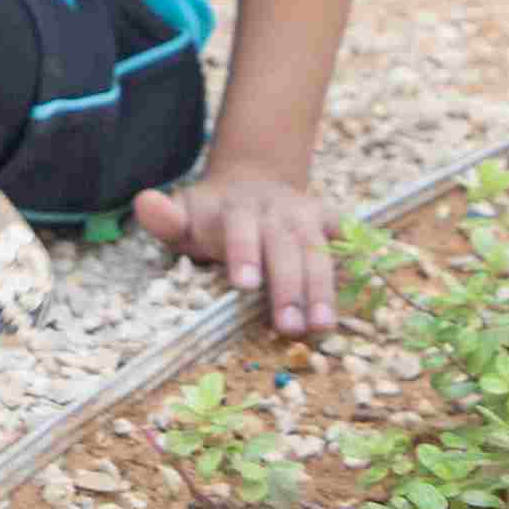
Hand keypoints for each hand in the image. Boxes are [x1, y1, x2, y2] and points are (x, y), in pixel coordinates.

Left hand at [132, 169, 343, 340]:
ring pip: (318, 252)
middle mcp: (276, 211)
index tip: (244, 285)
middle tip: (290, 328)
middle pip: (285, 248)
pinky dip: (357, 260)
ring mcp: (306, 215)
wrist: (252, 180)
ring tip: (324, 326)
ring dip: (322, 289)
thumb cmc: (210, 216)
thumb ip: (165, 217)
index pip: (241, 230)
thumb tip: (144, 202)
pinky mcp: (329, 221)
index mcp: (237, 209)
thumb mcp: (184, 213)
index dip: (244, 254)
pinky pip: (346, 240)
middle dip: (288, 287)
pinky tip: (364, 292)